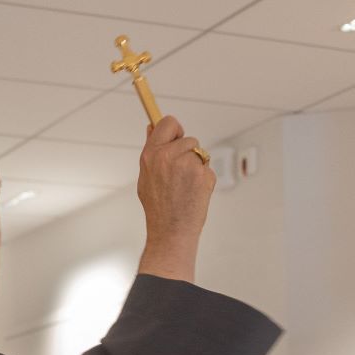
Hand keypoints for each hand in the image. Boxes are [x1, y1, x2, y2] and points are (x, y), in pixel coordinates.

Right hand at [136, 115, 214, 281]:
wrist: (171, 231)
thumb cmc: (158, 208)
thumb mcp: (146, 176)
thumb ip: (151, 151)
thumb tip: (152, 127)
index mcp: (151, 154)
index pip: (167, 122)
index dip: (175, 129)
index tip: (177, 138)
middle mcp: (167, 156)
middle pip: (189, 138)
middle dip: (189, 153)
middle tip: (182, 175)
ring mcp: (186, 164)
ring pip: (200, 154)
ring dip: (197, 167)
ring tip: (186, 187)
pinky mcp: (202, 174)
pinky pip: (208, 169)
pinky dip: (205, 181)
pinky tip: (195, 194)